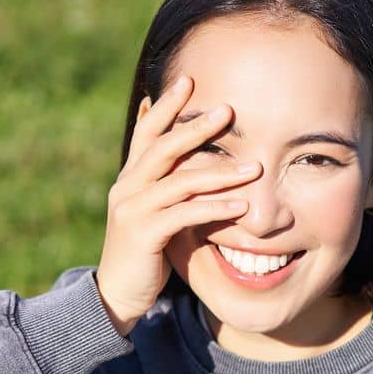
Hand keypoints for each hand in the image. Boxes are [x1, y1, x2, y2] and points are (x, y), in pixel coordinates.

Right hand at [95, 74, 260, 334]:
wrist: (117, 293)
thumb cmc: (143, 252)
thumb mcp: (155, 212)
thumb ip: (168, 187)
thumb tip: (193, 163)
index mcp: (131, 177)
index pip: (148, 132)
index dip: (167, 105)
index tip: (188, 79)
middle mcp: (128, 187)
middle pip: (164, 147)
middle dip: (196, 126)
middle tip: (227, 109)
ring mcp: (132, 209)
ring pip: (180, 181)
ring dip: (220, 172)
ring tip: (255, 167)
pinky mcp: (143, 234)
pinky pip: (184, 215)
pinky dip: (214, 208)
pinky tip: (240, 206)